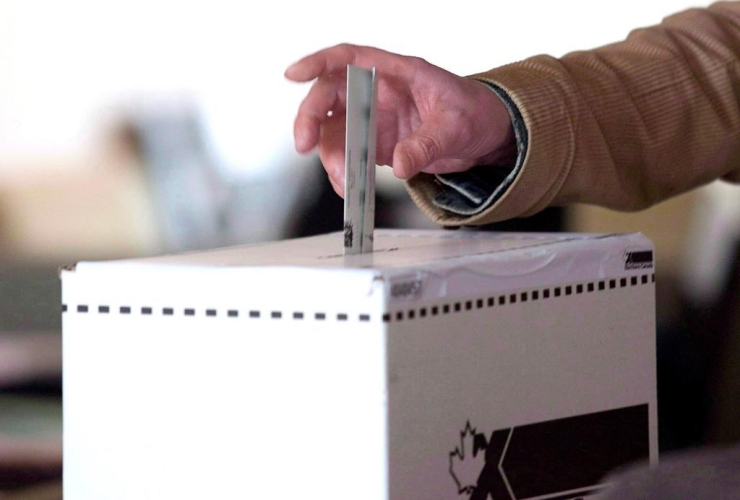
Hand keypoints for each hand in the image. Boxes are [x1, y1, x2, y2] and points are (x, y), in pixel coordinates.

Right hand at [285, 44, 515, 196]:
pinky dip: (344, 173)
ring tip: (345, 182)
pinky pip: (349, 157)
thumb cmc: (474, 112)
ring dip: (330, 157)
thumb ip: (427, 143)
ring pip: (334, 132)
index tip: (295, 75)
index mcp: (396, 73)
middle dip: (311, 119)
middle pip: (330, 97)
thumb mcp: (456, 126)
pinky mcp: (375, 145)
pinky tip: (350, 188)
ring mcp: (374, 120)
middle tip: (305, 144)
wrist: (485, 136)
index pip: (350, 58)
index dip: (318, 63)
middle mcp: (378, 94)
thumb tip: (400, 163)